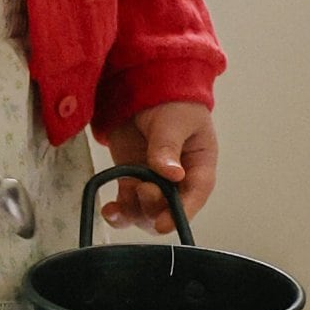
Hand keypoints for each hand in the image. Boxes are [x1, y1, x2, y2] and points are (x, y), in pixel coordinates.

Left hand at [101, 102, 218, 233]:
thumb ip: (168, 146)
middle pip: (168, 210)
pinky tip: (110, 212)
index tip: (163, 224)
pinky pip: (126, 204)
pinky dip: (118, 212)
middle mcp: (179, 182)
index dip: (180, 214)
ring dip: (134, 211)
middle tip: (143, 189)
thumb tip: (171, 174)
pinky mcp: (132, 179)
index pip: (195, 195)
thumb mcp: (173, 120)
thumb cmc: (171, 102)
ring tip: (123, 197)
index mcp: (199, 166)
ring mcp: (153, 182)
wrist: (144, 86)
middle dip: (154, 207)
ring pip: (146, 212)